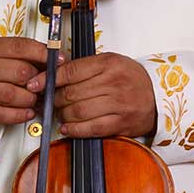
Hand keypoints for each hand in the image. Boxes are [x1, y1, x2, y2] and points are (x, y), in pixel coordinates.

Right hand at [0, 37, 46, 130]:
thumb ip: (14, 53)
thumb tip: (47, 58)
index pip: (21, 47)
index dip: (44, 54)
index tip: (57, 59)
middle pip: (22, 73)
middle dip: (39, 81)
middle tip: (44, 84)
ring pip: (16, 95)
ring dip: (31, 100)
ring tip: (34, 99)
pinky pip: (6, 114)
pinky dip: (21, 115)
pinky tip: (26, 111)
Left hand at [36, 52, 155, 138]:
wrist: (158, 96)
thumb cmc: (130, 79)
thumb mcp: (109, 63)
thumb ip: (82, 68)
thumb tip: (50, 75)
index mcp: (109, 64)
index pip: (70, 71)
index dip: (48, 79)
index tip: (35, 84)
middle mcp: (114, 83)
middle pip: (70, 93)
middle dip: (54, 99)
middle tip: (50, 100)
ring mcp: (118, 104)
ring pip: (77, 111)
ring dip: (62, 114)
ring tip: (61, 112)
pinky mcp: (120, 123)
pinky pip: (90, 128)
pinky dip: (74, 129)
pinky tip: (67, 127)